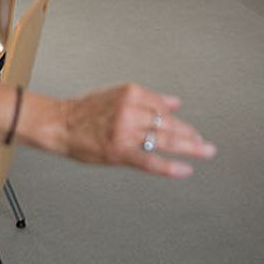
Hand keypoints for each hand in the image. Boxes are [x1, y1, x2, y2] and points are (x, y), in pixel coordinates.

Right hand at [63, 83, 215, 177]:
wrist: (58, 124)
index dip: (179, 121)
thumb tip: (175, 102)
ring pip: (164, 140)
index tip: (190, 130)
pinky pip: (150, 160)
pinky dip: (169, 167)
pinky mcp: (119, 151)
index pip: (163, 107)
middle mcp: (130, 110)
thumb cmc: (82, 111)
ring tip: (203, 152)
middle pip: (168, 123)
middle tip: (205, 144)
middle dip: (190, 134)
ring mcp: (125, 131)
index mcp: (130, 93)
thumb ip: (148, 98)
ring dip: (189, 147)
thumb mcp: (115, 95)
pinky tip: (184, 170)